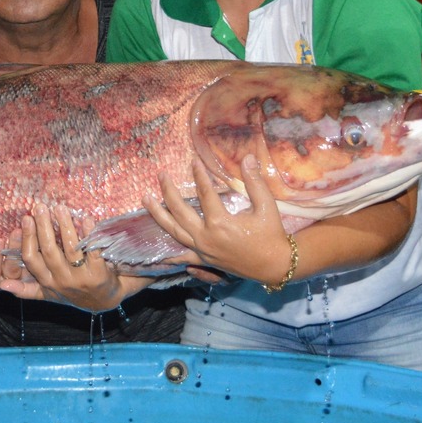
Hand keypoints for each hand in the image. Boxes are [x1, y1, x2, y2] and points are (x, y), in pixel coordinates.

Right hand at [0, 205, 153, 311]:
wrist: (104, 302)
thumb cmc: (73, 293)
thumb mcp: (47, 295)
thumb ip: (25, 290)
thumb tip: (1, 285)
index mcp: (47, 283)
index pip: (31, 259)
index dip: (28, 238)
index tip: (26, 218)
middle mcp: (62, 280)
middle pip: (49, 250)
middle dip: (43, 226)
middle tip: (40, 206)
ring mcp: (81, 278)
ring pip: (70, 248)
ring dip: (64, 225)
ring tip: (60, 208)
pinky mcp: (100, 274)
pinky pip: (93, 251)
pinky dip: (89, 234)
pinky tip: (85, 219)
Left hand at [144, 154, 292, 285]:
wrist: (275, 265)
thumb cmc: (271, 235)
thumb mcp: (266, 206)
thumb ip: (254, 182)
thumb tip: (248, 158)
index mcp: (220, 223)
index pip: (204, 194)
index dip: (199, 175)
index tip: (193, 160)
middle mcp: (206, 237)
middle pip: (179, 210)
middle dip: (168, 191)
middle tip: (161, 175)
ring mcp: (202, 250)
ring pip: (173, 230)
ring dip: (158, 214)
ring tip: (146, 199)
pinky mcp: (204, 260)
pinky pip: (181, 256)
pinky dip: (168, 254)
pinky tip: (155, 250)